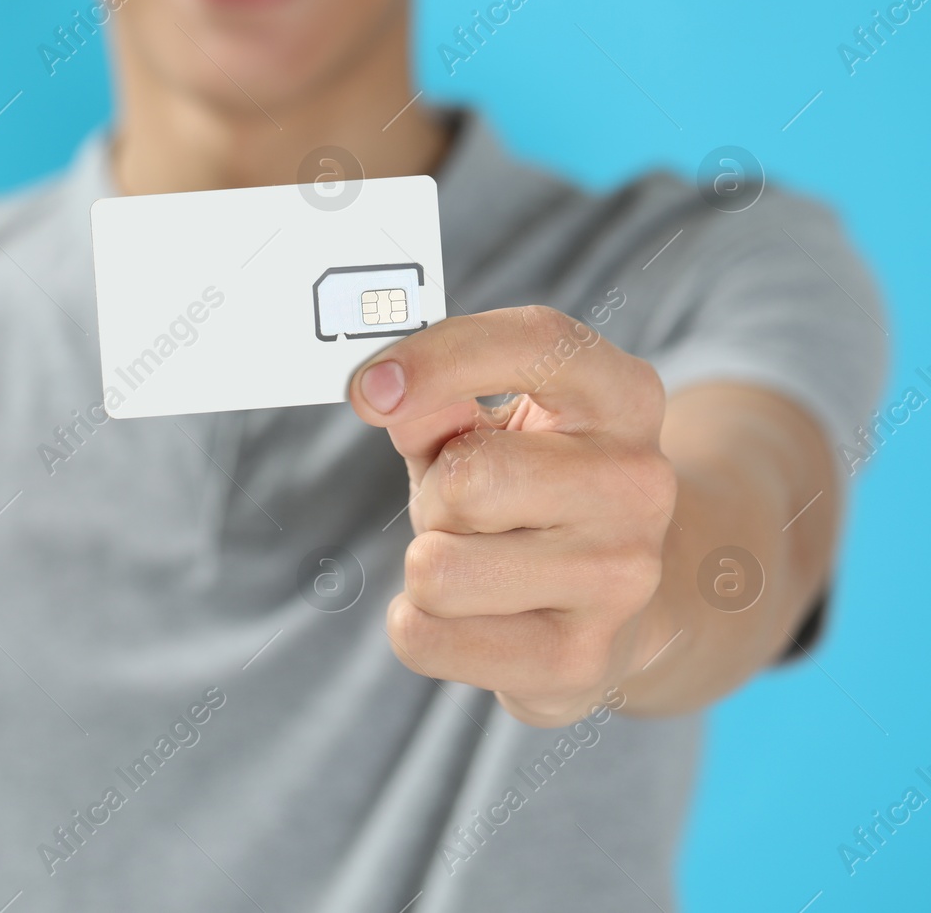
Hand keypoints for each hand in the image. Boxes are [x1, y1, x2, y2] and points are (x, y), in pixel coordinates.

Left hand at [348, 305, 678, 726]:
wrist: (624, 602)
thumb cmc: (531, 493)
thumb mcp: (489, 427)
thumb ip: (436, 402)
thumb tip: (385, 395)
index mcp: (622, 396)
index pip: (536, 344)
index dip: (439, 360)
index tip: (367, 390)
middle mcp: (638, 482)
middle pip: (466, 481)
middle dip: (435, 498)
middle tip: (463, 512)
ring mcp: (620, 577)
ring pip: (436, 569)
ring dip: (428, 563)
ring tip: (475, 561)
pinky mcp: (579, 661)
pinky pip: (425, 638)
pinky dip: (418, 627)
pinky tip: (472, 616)